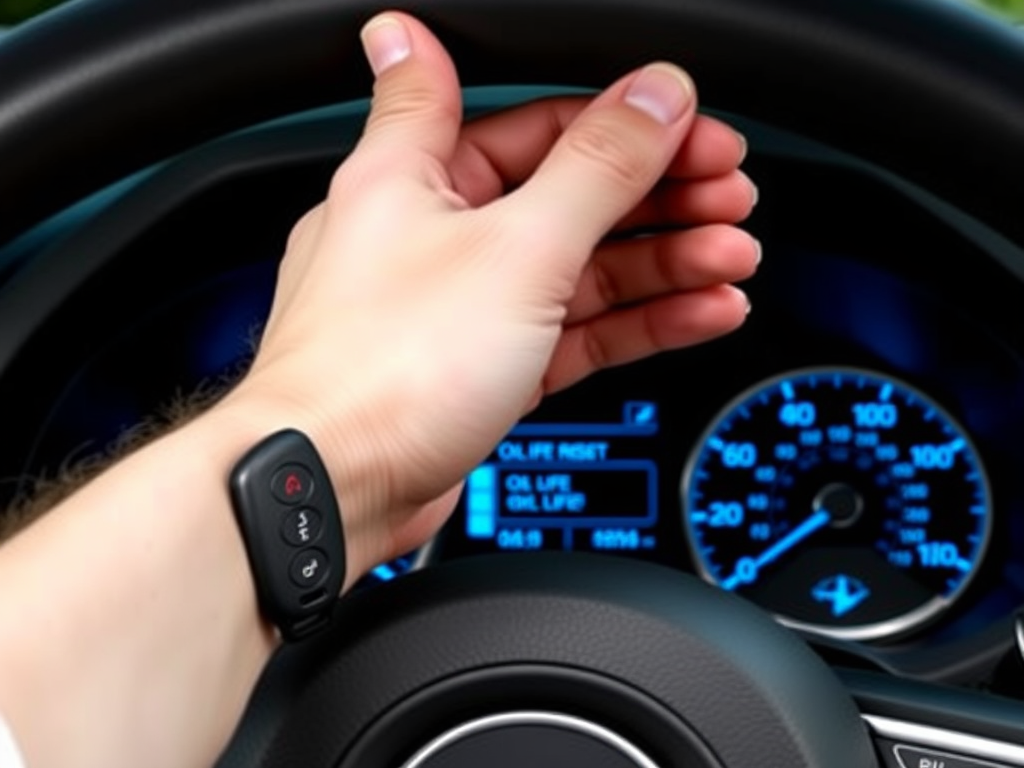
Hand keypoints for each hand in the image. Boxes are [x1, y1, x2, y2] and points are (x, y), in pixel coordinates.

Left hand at [223, 11, 758, 581]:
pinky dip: (637, 320)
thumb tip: (654, 95)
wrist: (333, 489)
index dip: (613, 108)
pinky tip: (698, 310)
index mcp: (415, 171)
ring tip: (731, 255)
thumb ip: (595, 168)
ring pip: (579, 265)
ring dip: (661, 259)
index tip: (680, 119)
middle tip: (727, 193)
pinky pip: (574, 329)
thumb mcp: (516, 248)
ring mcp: (460, 304)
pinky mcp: (482, 367)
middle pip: (567, 189)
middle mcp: (434, 232)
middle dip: (657, 191)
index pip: (530, 111)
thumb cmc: (380, 369)